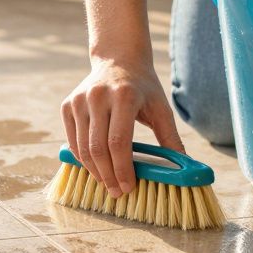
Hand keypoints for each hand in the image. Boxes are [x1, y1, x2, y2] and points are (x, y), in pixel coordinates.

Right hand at [62, 59, 184, 197]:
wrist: (118, 60)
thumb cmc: (143, 87)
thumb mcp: (161, 108)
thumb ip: (171, 139)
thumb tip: (185, 169)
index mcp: (124, 96)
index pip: (119, 142)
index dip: (122, 169)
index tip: (128, 187)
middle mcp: (98, 96)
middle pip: (98, 148)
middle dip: (108, 175)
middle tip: (117, 192)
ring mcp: (79, 100)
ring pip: (82, 148)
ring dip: (95, 171)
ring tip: (107, 183)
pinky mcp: (67, 105)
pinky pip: (72, 141)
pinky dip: (83, 159)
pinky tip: (96, 168)